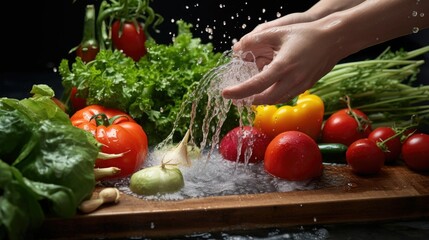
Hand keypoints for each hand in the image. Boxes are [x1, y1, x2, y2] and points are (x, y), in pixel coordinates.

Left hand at [223, 20, 342, 104]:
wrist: (335, 39)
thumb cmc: (306, 33)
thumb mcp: (278, 32)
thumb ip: (254, 40)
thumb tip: (237, 48)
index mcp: (283, 66)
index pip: (255, 85)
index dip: (238, 91)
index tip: (225, 93)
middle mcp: (292, 79)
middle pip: (264, 99)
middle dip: (247, 100)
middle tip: (235, 97)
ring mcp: (300, 85)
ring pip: (275, 100)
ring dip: (260, 99)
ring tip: (247, 95)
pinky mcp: (306, 86)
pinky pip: (285, 96)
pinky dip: (272, 96)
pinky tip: (266, 89)